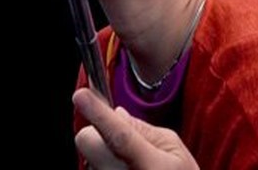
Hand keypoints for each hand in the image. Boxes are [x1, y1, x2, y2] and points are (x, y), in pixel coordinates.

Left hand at [73, 88, 199, 169]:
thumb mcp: (175, 150)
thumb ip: (146, 130)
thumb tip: (118, 115)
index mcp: (149, 165)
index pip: (119, 135)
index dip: (98, 114)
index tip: (82, 96)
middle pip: (87, 141)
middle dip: (98, 133)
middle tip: (119, 139)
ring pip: (89, 156)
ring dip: (104, 154)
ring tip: (131, 165)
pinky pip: (94, 167)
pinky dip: (105, 165)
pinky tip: (126, 169)